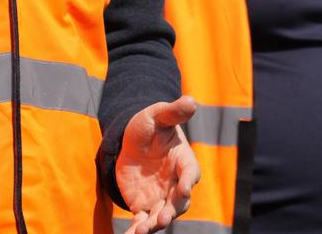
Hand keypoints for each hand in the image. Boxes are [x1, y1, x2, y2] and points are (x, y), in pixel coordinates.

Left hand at [116, 96, 199, 233]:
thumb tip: (191, 100)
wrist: (129, 140)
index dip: (188, 181)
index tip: (184, 187)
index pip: (190, 173)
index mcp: (183, 161)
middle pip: (180, 201)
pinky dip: (138, 230)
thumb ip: (173, 112)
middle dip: (173, 210)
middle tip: (164, 217)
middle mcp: (175, 183)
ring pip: (162, 215)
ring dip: (155, 224)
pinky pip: (142, 220)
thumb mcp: (157, 115)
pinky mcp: (143, 205)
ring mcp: (160, 196)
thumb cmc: (149, 126)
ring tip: (144, 230)